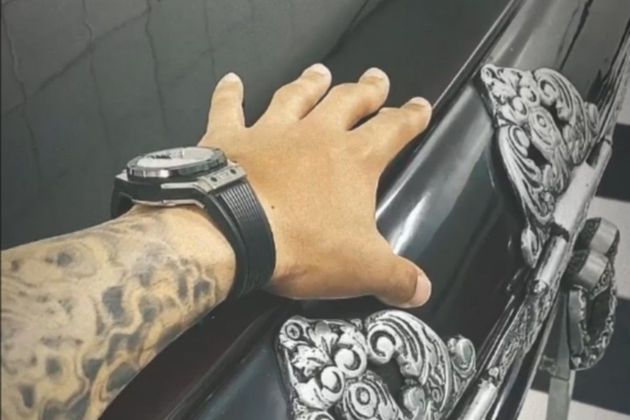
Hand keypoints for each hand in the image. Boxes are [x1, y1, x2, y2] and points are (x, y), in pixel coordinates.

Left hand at [199, 64, 431, 306]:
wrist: (233, 231)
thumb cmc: (301, 245)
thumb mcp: (360, 268)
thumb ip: (395, 277)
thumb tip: (421, 291)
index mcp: (353, 160)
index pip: (393, 129)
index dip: (410, 117)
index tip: (420, 106)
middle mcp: (315, 135)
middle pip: (348, 101)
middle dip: (367, 90)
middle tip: (377, 78)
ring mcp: (271, 131)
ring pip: (297, 96)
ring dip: (311, 82)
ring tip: (321, 71)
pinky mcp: (230, 137)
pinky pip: (230, 107)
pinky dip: (230, 93)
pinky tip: (232, 81)